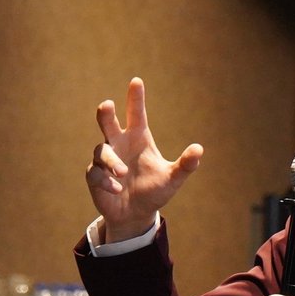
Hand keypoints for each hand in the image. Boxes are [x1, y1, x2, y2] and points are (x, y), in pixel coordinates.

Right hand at [87, 77, 203, 242]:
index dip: (136, 98)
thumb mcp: (172, 179)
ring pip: (101, 151)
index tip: (137, 81)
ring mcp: (105, 159)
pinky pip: (95, 172)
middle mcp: (120, 144)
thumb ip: (185, 165)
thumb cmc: (154, 191)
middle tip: (107, 105)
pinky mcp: (95, 176)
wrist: (135, 214)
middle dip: (106, 113)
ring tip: (122, 173)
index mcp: (138, 138)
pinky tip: (116, 189)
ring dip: (111, 161)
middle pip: (108, 122)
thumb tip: (199, 149)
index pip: (136, 114)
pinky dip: (106, 180)